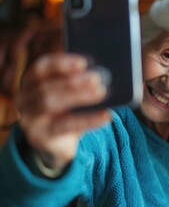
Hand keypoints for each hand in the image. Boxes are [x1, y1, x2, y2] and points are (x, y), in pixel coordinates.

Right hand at [15, 53, 110, 170]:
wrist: (57, 143)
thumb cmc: (66, 111)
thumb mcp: (69, 94)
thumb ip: (79, 82)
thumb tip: (102, 74)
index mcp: (31, 81)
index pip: (41, 68)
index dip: (61, 64)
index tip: (83, 63)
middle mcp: (24, 99)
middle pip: (46, 87)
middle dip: (73, 81)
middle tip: (96, 78)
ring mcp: (29, 119)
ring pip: (50, 104)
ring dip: (78, 96)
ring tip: (100, 92)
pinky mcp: (40, 137)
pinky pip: (65, 126)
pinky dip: (88, 120)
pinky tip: (105, 115)